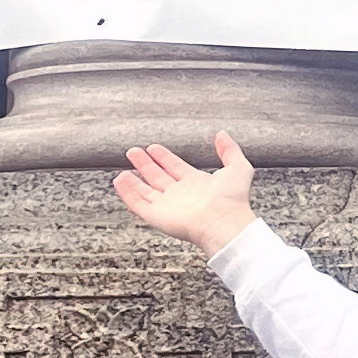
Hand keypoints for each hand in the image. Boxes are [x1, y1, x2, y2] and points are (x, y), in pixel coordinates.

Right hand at [113, 131, 256, 257]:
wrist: (224, 222)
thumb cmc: (233, 200)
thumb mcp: (238, 167)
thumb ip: (230, 150)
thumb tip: (222, 134)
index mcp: (197, 184)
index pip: (175, 167)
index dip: (164, 157)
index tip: (154, 148)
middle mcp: (181, 195)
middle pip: (158, 177)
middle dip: (146, 164)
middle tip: (134, 152)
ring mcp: (168, 206)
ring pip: (146, 191)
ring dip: (134, 179)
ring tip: (124, 166)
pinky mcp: (157, 216)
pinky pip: (137, 203)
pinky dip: (127, 193)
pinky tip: (120, 181)